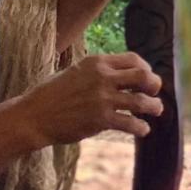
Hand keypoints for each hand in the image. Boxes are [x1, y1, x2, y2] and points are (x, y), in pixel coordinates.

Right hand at [16, 52, 164, 145]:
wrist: (34, 115)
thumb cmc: (52, 94)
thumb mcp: (75, 71)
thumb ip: (97, 71)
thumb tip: (120, 75)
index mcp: (96, 62)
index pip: (133, 59)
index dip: (145, 68)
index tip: (147, 78)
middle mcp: (102, 77)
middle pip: (143, 77)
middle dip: (154, 84)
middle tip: (155, 93)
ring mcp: (102, 99)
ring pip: (140, 101)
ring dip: (153, 107)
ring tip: (156, 111)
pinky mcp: (100, 119)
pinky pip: (130, 123)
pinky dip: (140, 127)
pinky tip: (142, 130)